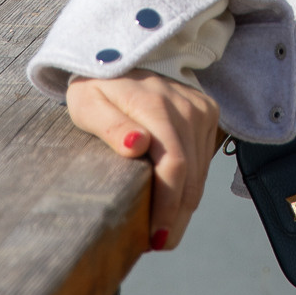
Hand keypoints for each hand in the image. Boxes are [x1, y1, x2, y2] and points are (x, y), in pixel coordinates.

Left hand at [66, 69, 221, 251]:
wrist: (122, 51)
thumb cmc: (97, 84)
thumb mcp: (88, 104)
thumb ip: (111, 126)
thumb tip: (138, 146)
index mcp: (156, 105)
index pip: (174, 165)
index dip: (167, 206)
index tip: (154, 238)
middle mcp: (186, 107)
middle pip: (192, 176)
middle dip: (177, 216)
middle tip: (158, 243)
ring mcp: (200, 108)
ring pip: (201, 171)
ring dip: (185, 205)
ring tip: (163, 228)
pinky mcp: (207, 111)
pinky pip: (204, 158)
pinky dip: (191, 183)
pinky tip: (173, 199)